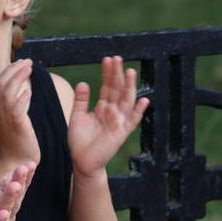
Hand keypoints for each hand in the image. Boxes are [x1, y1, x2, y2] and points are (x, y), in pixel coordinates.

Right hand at [0, 59, 40, 167]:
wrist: (16, 162)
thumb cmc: (16, 141)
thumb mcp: (8, 118)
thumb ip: (4, 102)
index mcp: (0, 109)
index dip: (9, 70)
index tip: (21, 62)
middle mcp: (2, 112)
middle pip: (2, 85)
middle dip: (14, 70)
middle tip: (27, 61)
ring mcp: (8, 119)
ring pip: (7, 94)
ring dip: (18, 78)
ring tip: (29, 68)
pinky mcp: (17, 127)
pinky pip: (16, 111)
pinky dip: (21, 99)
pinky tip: (29, 92)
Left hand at [68, 56, 148, 178]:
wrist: (82, 161)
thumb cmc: (79, 141)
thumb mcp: (77, 117)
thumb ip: (81, 101)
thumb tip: (83, 83)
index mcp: (103, 107)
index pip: (107, 86)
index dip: (108, 73)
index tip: (108, 59)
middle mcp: (113, 112)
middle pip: (117, 89)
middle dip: (117, 74)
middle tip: (117, 59)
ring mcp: (118, 121)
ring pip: (126, 101)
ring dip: (129, 87)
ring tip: (130, 72)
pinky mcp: (121, 133)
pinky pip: (132, 121)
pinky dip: (138, 111)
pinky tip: (144, 100)